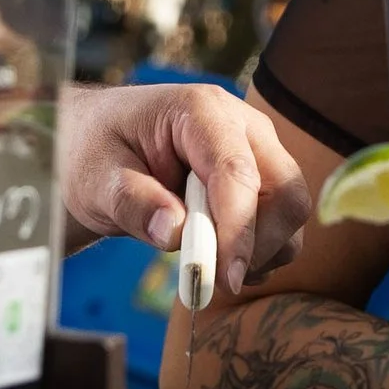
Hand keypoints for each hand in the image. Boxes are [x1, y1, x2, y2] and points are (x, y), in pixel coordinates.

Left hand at [57, 84, 310, 296]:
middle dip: (258, 244)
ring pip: (291, 213)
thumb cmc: (97, 153)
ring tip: (207, 264)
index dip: (238, 230)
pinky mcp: (262, 181)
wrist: (99, 147)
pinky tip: (218, 256)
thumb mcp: (97, 178)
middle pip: (286, 192)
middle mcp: (244, 127)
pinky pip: (282, 226)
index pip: (237, 172)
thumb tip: (175, 231)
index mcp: (202, 111)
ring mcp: (258, 153)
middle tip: (213, 278)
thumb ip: (133, 201)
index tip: (225, 278)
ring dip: (260, 252)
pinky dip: (260, 253)